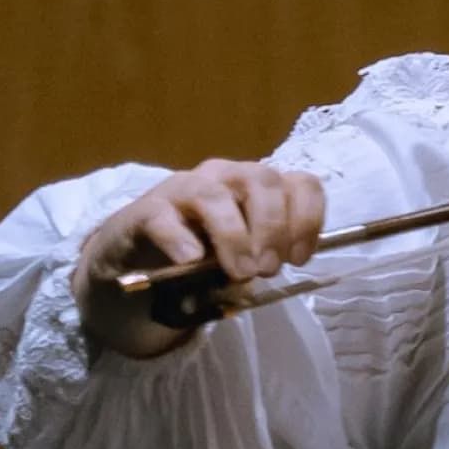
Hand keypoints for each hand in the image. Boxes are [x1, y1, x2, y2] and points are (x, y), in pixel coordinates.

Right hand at [72, 159, 325, 357]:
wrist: (140, 260)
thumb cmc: (205, 254)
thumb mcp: (244, 257)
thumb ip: (263, 256)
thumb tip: (275, 264)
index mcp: (260, 185)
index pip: (300, 183)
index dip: (308, 219)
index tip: (299, 258)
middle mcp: (226, 176)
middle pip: (262, 181)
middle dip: (273, 227)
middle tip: (269, 269)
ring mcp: (184, 187)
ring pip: (214, 195)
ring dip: (233, 235)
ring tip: (240, 272)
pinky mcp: (146, 210)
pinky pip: (163, 217)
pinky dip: (180, 238)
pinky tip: (191, 260)